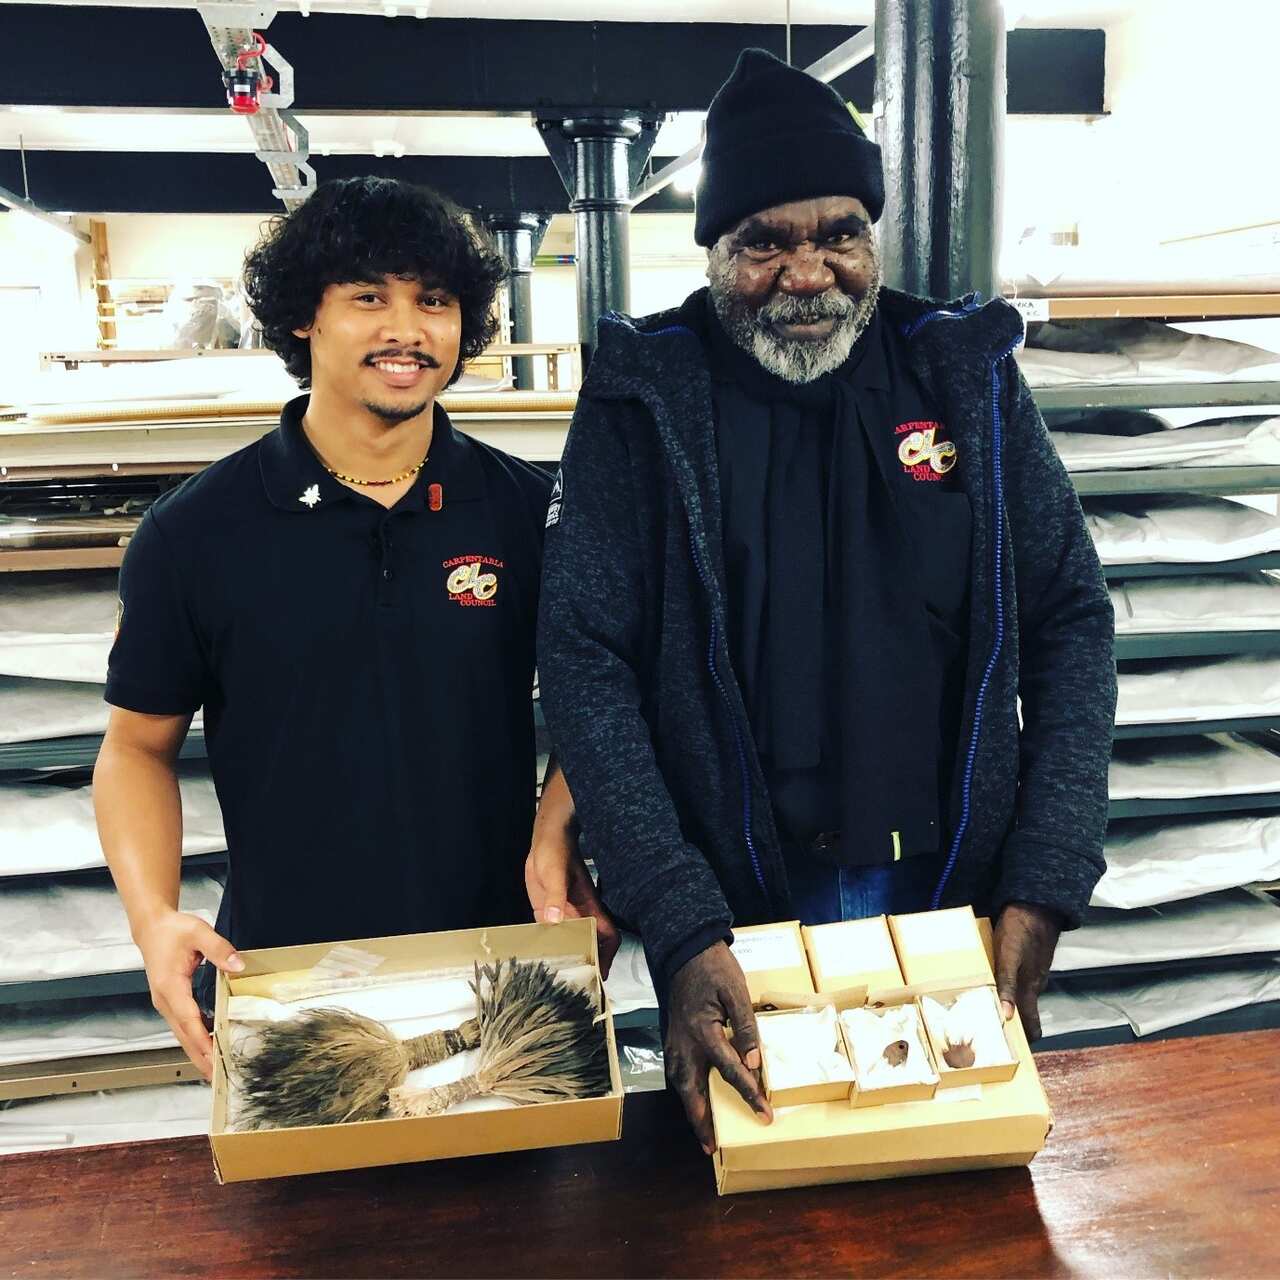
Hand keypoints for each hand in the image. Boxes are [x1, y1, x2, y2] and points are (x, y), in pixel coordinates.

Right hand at [134, 909, 242, 1080]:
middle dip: (199, 1056)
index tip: (213, 1056)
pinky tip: (208, 1045)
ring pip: (181, 1034)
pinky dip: (194, 1038)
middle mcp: (164, 1000)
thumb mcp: (199, 932)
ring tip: (215, 1068)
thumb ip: (219, 949)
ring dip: (197, 1051)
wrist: (153, 928)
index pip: (189, 1019)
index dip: (202, 1040)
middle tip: (217, 1075)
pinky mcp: (169, 1002)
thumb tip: (237, 966)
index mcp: (170, 987)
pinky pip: (183, 1025)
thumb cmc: (173, 930)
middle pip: (183, 1035)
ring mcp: (165, 1003)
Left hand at [525, 839, 621, 977]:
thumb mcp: (555, 873)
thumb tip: (554, 921)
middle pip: (589, 942)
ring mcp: (562, 913)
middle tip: (577, 984)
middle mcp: (578, 914)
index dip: (608, 954)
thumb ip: (555, 896)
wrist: (546, 839)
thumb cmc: (557, 852)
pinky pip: (550, 932)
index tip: (601, 974)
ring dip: (566, 956)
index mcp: (588, 906)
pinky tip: (538, 957)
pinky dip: (547, 944)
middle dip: (587, 962)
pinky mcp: (547, 910)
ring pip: (569, 940)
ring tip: (556, 979)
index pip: (607, 934)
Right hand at [664, 941, 771, 1154]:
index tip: (764, 1114)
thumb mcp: (736, 992)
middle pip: (691, 1091)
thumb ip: (746, 1028)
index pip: (730, 1072)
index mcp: (703, 1031)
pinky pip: (677, 1073)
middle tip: (712, 1147)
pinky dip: (685, 1091)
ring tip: (703, 1130)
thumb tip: (754, 1063)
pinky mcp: (672, 1038)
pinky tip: (694, 1097)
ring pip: (680, 1085)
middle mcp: (684, 1043)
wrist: (685, 950)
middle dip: (702, 1121)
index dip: (749, 1095)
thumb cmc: (713, 968)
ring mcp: (674, 1041)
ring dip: (691, 1109)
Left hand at [994, 901, 1062, 1040]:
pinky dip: (1004, 987)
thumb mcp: (1009, 957)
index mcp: (1030, 989)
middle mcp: (1033, 984)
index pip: (1032, 1026)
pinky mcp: (1026, 960)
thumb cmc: (1020, 930)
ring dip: (1004, 1004)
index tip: (1006, 1050)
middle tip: (983, 1030)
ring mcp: (1031, 972)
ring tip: (980, 1008)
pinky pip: (1015, 981)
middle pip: (1023, 1013)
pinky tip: (988, 982)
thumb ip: (1007, 985)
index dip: (1023, 1041)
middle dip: (1008, 1024)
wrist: (1035, 905)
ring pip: (1018, 996)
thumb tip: (1007, 1016)